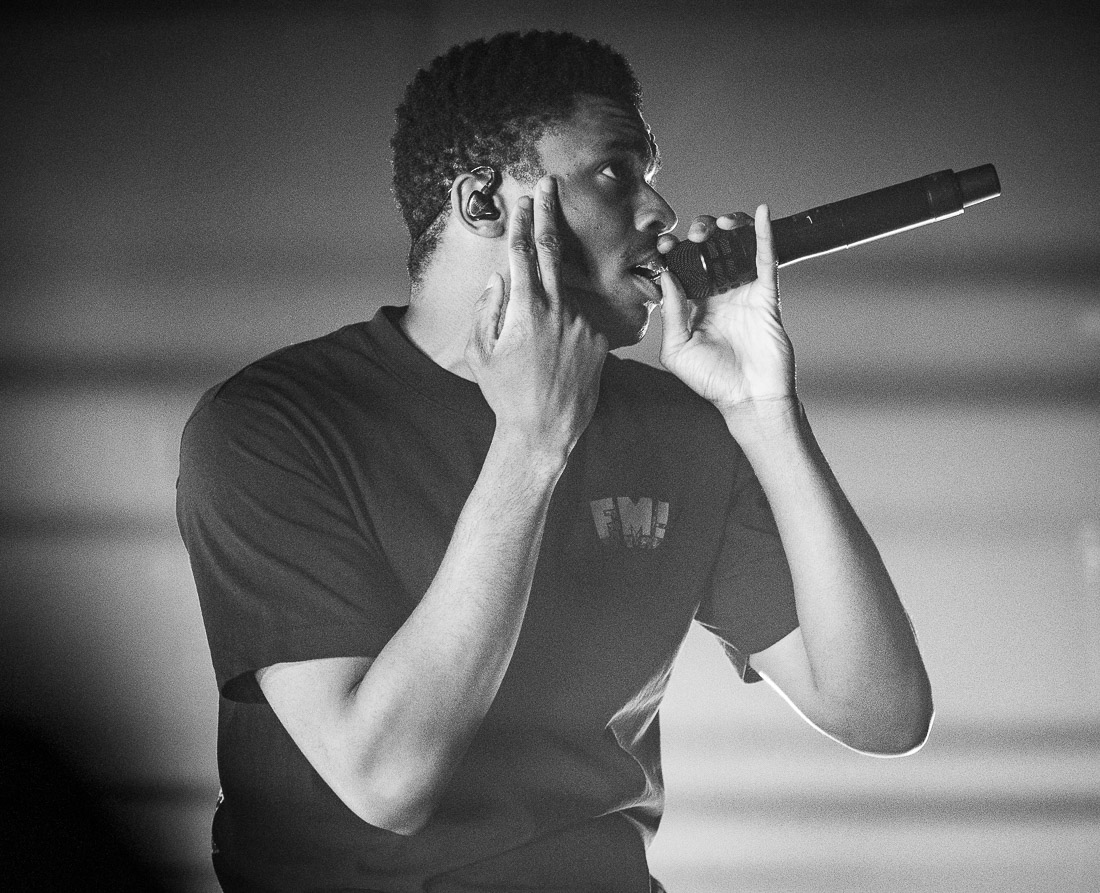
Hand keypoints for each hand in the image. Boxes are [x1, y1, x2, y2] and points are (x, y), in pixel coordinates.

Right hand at [465, 176, 607, 460]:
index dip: (522, 221)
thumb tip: (499, 276)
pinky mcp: (600, 339)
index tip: (524, 197)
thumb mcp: (480, 351)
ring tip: (538, 345)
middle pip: (553, 250)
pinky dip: (564, 328)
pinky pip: (577, 321)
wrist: (545, 429)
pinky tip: (555, 360)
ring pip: (563, 296)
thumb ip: (487, 307)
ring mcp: (583, 322)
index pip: (524, 252)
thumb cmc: (505, 392)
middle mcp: (559, 309)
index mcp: (526, 309)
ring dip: (549, 305)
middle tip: (548, 185)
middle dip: (548, 214)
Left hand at [657, 205, 795, 415]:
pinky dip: (764, 234)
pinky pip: (765, 259)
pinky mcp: (766, 295)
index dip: (674, 251)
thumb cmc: (711, 380)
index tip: (665, 243)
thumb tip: (666, 276)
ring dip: (728, 229)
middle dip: (700, 234)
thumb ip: (671, 313)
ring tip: (720, 225)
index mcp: (693, 305)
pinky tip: (760, 212)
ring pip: (736, 248)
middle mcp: (717, 294)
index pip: (683, 267)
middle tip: (696, 233)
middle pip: (709, 250)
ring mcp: (742, 292)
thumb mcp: (677, 350)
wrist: (749, 399)